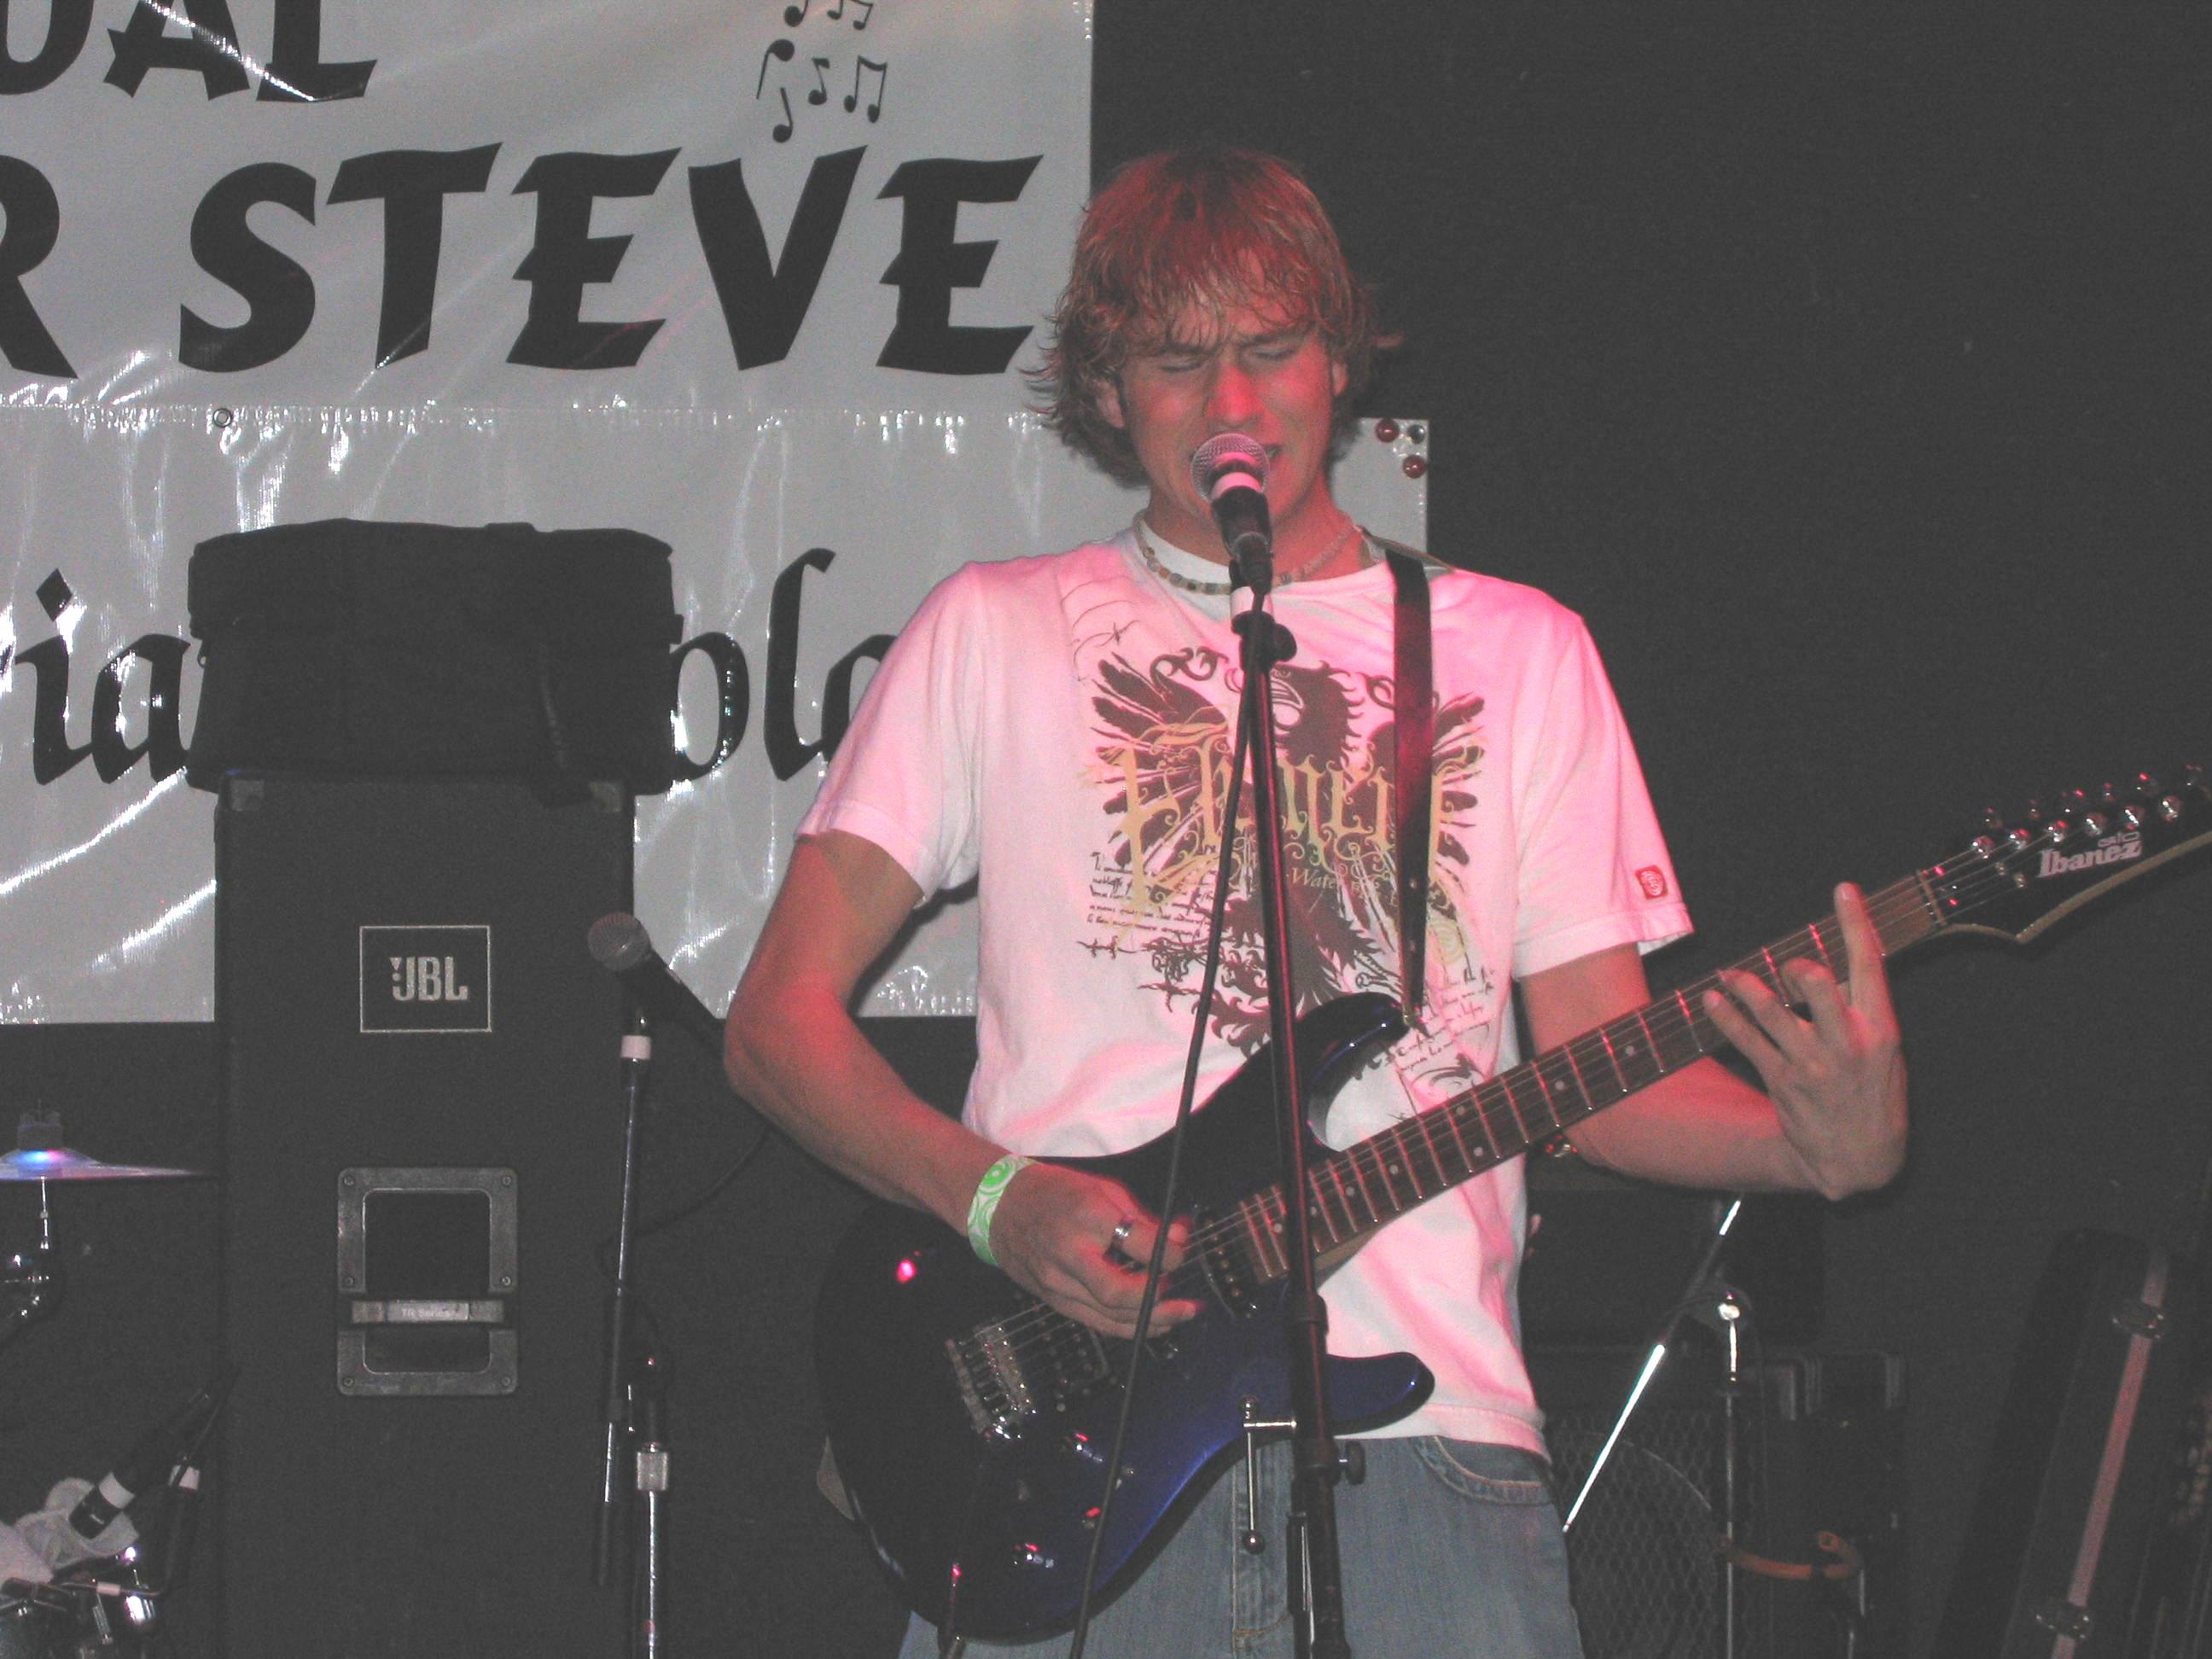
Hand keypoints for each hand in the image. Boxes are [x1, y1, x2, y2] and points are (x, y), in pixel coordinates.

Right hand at [984, 1161, 1198, 1338]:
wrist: (1000, 1206)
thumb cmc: (1056, 1192)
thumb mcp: (1102, 1189)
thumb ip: (1141, 1218)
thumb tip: (1179, 1239)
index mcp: (1088, 1215)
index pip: (1140, 1244)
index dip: (1170, 1254)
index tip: (1181, 1253)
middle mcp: (1070, 1252)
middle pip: (1120, 1292)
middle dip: (1159, 1301)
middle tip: (1184, 1301)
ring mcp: (1057, 1280)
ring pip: (1109, 1315)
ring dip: (1150, 1320)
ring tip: (1178, 1316)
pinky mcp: (1052, 1298)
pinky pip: (1094, 1321)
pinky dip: (1125, 1327)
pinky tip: (1150, 1325)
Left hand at [1701, 882, 1907, 1198]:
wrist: (1860, 1158)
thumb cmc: (1873, 1095)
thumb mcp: (1886, 1053)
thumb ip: (1861, 1011)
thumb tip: (1830, 968)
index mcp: (1880, 1029)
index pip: (1868, 965)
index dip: (1855, 924)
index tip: (1844, 890)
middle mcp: (1846, 1042)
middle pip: (1816, 986)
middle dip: (1797, 968)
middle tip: (1787, 967)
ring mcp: (1812, 1063)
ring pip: (1771, 1012)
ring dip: (1746, 987)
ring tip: (1729, 976)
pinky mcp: (1782, 1081)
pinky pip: (1747, 1041)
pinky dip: (1725, 1018)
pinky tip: (1711, 1001)